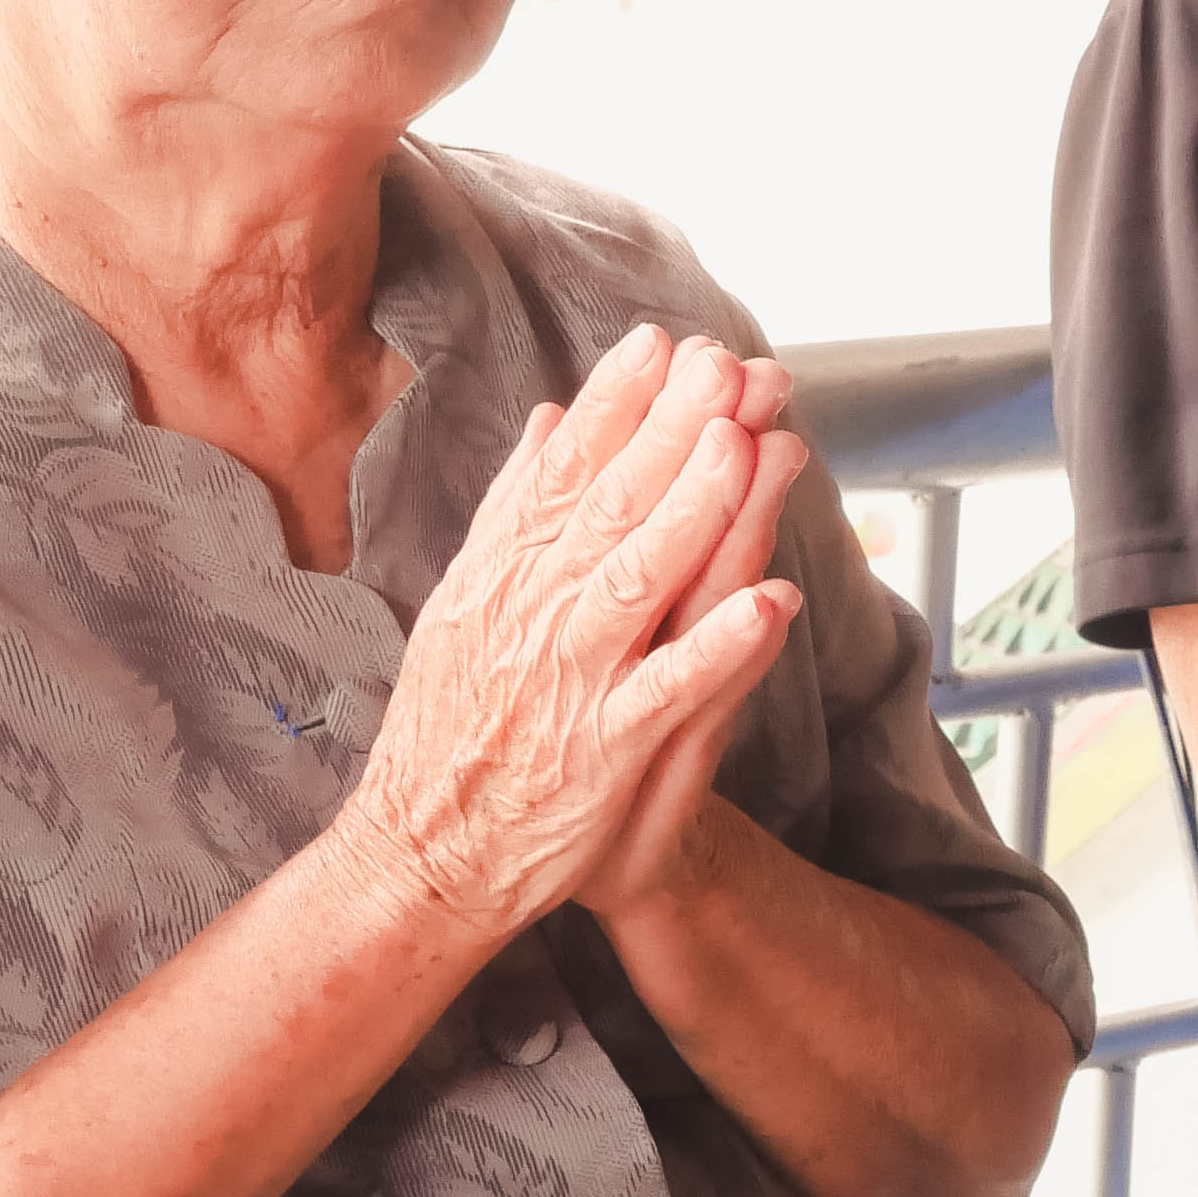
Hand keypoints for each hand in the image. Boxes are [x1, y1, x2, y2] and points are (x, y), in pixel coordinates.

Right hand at [337, 329, 808, 934]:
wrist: (426, 855)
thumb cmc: (455, 725)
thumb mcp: (466, 602)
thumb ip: (513, 510)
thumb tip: (548, 421)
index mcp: (502, 574)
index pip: (564, 472)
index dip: (615, 404)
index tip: (662, 341)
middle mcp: (534, 615)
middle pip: (611, 507)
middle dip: (673, 430)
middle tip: (728, 363)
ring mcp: (571, 680)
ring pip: (640, 581)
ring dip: (696, 511)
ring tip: (749, 446)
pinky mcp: (605, 750)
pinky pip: (671, 691)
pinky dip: (721, 647)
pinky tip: (771, 602)